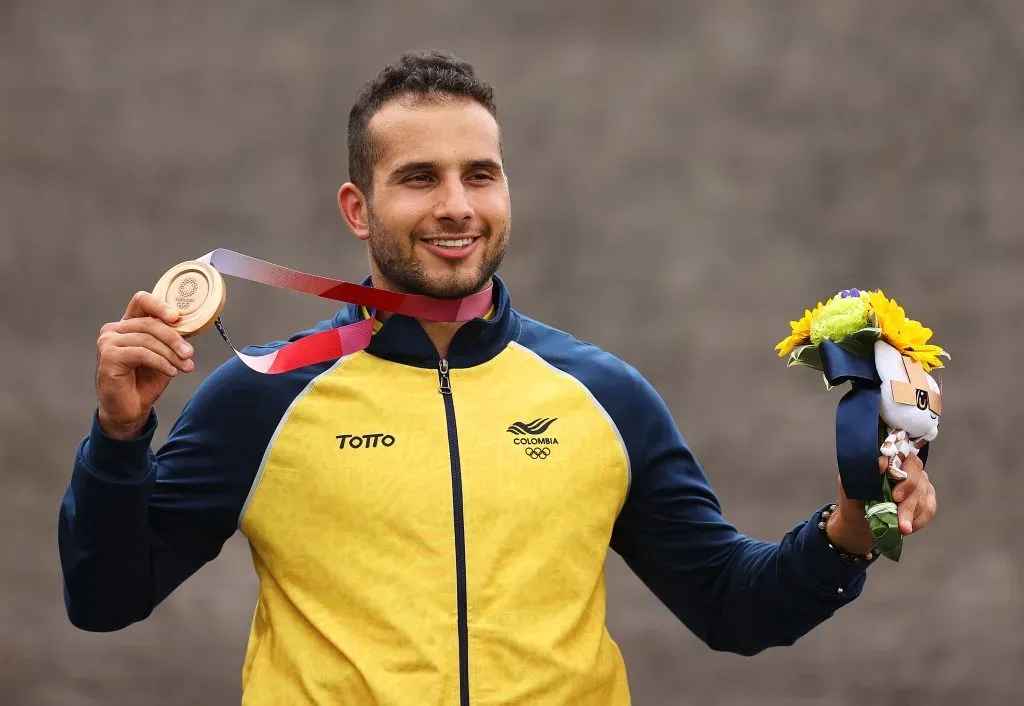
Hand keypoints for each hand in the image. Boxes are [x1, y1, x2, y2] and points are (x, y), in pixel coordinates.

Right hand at [96, 291, 194, 438]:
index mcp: (128, 324)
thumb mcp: (164, 355)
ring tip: (185, 366)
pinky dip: (161, 362)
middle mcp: (114, 329)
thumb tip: (189, 326)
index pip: (142, 301)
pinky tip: (172, 372)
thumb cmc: (145, 381)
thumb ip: (171, 339)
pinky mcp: (108, 357)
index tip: (177, 317)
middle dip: (174, 338)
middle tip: (190, 353)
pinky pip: (141, 353)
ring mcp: (108, 342)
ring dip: (170, 354)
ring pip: (147, 339)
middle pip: (150, 323)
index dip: (160, 305)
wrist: (129, 409)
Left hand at [826, 454, 936, 553]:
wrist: (857, 519)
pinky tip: (907, 527)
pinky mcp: (926, 498)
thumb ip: (864, 470)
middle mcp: (908, 467)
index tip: (895, 497)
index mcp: (889, 458)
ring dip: (911, 515)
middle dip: (907, 504)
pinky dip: (918, 521)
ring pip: (923, 498)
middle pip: (917, 481)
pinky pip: (928, 509)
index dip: (904, 478)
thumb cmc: (854, 497)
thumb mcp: (851, 483)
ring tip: (901, 528)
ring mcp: (919, 482)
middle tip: (900, 522)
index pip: (905, 458)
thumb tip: (881, 462)